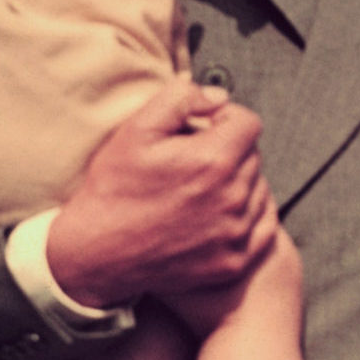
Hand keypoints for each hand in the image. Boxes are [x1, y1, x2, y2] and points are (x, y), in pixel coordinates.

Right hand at [47, 75, 278, 307]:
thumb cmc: (114, 188)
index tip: (203, 129)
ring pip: (259, 190)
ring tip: (200, 189)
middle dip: (229, 151)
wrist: (96, 253)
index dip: (225, 119)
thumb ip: (181, 98)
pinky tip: (217, 215)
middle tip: (193, 162)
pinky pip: (263, 227)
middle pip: (253, 156)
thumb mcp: (136, 129)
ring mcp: (235, 234)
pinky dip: (248, 217)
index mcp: (214, 160)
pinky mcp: (234, 262)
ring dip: (239, 183)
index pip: (248, 123)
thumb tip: (219, 97)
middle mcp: (232, 198)